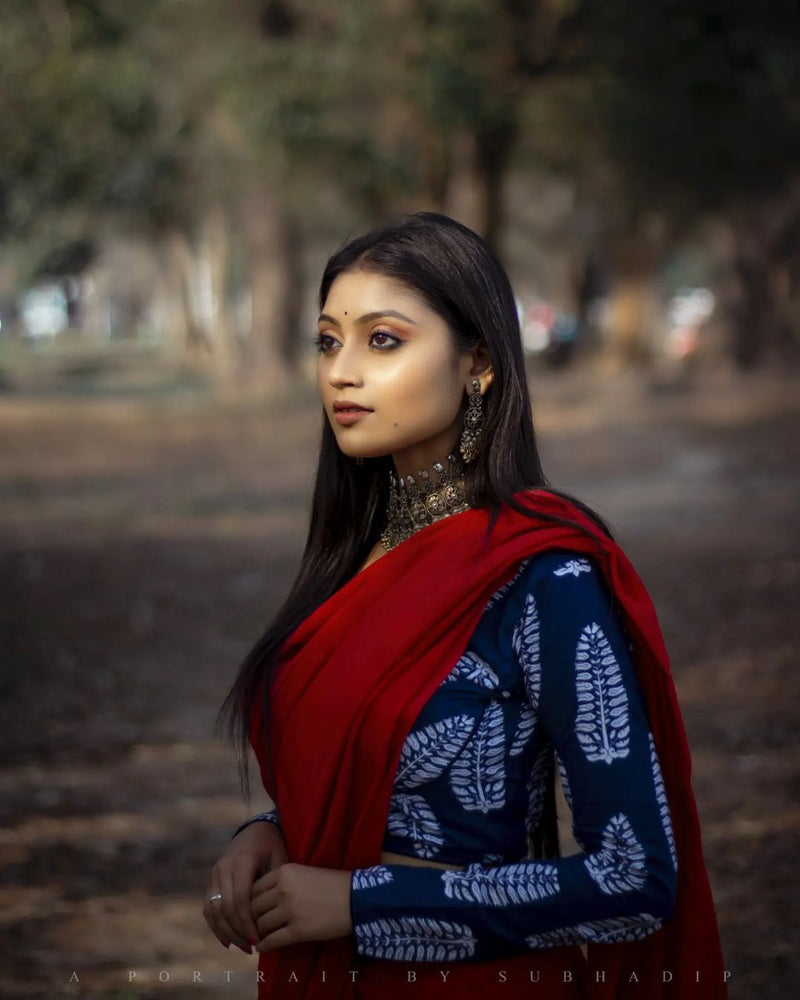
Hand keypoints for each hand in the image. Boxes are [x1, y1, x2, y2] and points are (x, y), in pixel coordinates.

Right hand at [204, 821, 288, 953]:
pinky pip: (208, 906)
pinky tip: (227, 940)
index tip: (258, 940)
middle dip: (238, 931)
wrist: (256, 827)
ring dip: (226, 932)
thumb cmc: (273, 845)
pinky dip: (216, 925)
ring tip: (242, 947)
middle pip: (226, 907)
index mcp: (241, 861)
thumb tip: (273, 919)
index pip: (240, 899)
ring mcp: (214, 873)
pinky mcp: (210, 879)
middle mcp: (223, 867)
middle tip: (251, 948)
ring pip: (213, 909)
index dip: (248, 923)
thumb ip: (274, 886)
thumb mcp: (278, 859)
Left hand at [252, 863, 352, 953]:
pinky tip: (263, 947)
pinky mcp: (297, 931)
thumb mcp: (305, 873)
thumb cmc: (334, 884)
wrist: (356, 898)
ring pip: (262, 924)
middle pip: (255, 907)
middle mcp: (283, 889)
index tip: (257, 908)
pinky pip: (272, 941)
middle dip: (255, 917)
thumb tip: (267, 899)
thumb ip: (285, 882)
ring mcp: (289, 911)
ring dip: (261, 931)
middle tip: (259, 923)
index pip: (255, 888)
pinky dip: (264, 946)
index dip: (253, 900)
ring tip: (263, 935)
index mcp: (284, 872)